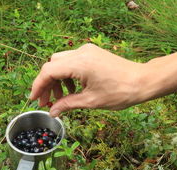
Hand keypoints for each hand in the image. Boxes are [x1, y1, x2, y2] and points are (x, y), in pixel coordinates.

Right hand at [30, 44, 147, 116]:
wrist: (143, 81)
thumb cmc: (120, 92)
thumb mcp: (90, 101)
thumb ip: (67, 105)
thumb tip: (52, 111)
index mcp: (80, 63)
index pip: (48, 71)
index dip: (38, 86)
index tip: (33, 99)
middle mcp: (81, 53)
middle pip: (52, 65)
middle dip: (46, 84)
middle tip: (46, 102)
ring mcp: (87, 51)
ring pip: (60, 62)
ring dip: (56, 80)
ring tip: (60, 98)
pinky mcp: (92, 53)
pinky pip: (72, 61)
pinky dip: (67, 75)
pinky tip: (72, 90)